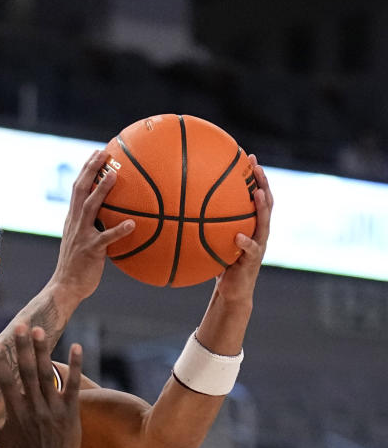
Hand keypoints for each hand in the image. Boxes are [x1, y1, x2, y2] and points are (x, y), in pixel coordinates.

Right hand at [0, 326, 82, 447]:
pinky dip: (76, 366)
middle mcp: (34, 409)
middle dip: (23, 349)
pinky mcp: (70, 411)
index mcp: (16, 413)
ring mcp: (53, 409)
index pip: (6, 383)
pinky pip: (72, 385)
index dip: (1, 364)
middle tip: (20, 325)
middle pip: (27, 373)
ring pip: (47, 375)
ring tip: (39, 330)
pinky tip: (76, 346)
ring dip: (43, 351)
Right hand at [53, 148, 134, 303]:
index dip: (86, 169)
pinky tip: (132, 224)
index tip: (97, 153)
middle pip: (80, 190)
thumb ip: (92, 228)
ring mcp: (82, 236)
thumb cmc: (77, 267)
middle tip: (103, 152)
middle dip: (91, 169)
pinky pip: (107, 238)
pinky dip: (119, 230)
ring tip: (114, 175)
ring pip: (91, 207)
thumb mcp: (81, 242)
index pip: (77, 189)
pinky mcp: (91, 250)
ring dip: (102, 190)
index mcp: (72, 220)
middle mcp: (75, 223)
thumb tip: (112, 219)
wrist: (65, 288)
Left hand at [214, 155, 272, 304]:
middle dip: (263, 182)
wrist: (232, 291)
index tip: (249, 156)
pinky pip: (250, 249)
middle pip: (267, 202)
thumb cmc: (220, 264)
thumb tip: (180, 208)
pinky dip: (245, 242)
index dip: (256, 176)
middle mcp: (259, 231)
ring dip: (262, 207)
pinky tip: (237, 237)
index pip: (258, 194)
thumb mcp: (213, 241)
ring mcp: (259, 245)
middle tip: (256, 166)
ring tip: (258, 194)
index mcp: (252, 223)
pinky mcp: (253, 261)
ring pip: (265, 223)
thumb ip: (206, 226)